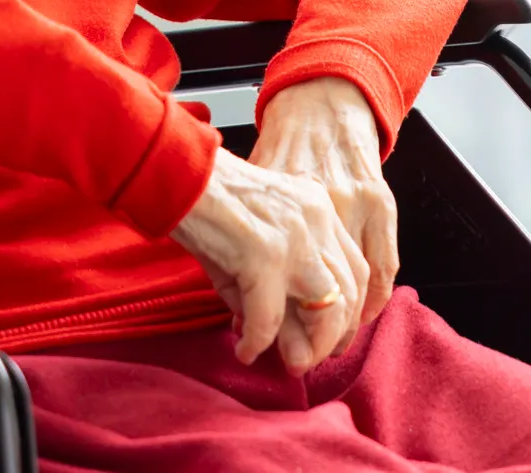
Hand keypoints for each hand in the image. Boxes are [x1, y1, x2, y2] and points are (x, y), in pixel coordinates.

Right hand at [170, 145, 368, 374]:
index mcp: (317, 205)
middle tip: (312, 358)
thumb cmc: (204, 193)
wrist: (174, 168)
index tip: (332, 336)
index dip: (350, 311)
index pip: (357, 268)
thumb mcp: (255, 228)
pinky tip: (245, 349)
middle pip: (351, 291)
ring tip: (290, 362)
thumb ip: (276, 276)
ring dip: (312, 346)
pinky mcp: (262, 256)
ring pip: (328, 310)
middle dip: (335, 335)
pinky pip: (269, 320)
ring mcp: (292, 238)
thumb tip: (276, 336)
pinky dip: (258, 342)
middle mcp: (315, 219)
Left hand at [251, 76, 397, 332]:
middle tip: (303, 355)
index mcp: (278, 207)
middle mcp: (320, 209)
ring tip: (330, 343)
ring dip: (347, 325)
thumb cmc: (274, 150)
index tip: (270, 350)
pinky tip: (359, 315)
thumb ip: (240, 248)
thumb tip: (241, 316)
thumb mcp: (245, 200)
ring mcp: (355, 205)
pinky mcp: (381, 203)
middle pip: (324, 296)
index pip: (281, 289)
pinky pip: (384, 268)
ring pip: (359, 288)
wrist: (316, 104)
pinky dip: (374, 298)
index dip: (275, 329)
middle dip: (315, 337)